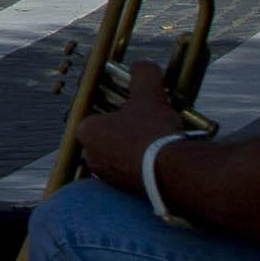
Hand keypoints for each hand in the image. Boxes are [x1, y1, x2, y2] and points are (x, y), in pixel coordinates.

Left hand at [74, 67, 186, 194]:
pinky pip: (135, 172)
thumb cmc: (152, 132)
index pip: (97, 113)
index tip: (136, 105)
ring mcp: (109, 178)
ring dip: (139, 147)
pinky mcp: (127, 194)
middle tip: (150, 121)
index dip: (118, 105)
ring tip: (161, 139)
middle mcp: (92, 157)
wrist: (173, 175)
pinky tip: (165, 158)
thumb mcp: (148, 94)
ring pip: (123, 155)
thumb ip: (143, 74)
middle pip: (110, 135)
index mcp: (87, 132)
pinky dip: (147, 165)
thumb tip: (143, 66)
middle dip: (129, 128)